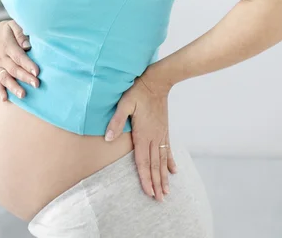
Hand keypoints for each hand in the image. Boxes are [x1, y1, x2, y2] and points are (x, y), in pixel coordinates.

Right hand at [0, 19, 39, 101]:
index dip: (27, 64)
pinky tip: (5, 99)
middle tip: (36, 84)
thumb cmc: (11, 29)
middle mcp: (0, 56)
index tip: (37, 72)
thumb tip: (27, 45)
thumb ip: (21, 34)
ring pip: (4, 77)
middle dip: (25, 77)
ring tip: (23, 95)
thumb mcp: (15, 25)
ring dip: (13, 87)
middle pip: (13, 69)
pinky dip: (0, 90)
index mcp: (7, 44)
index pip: (18, 56)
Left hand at [104, 72, 177, 201]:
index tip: (148, 193)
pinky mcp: (164, 130)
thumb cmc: (138, 91)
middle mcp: (154, 137)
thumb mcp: (124, 103)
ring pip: (163, 160)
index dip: (145, 178)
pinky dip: (171, 162)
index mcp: (143, 134)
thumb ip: (116, 121)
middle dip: (157, 183)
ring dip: (165, 177)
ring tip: (167, 191)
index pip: (143, 161)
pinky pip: (168, 150)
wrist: (157, 82)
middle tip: (160, 200)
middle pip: (155, 165)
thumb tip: (107, 138)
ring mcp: (161, 134)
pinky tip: (174, 171)